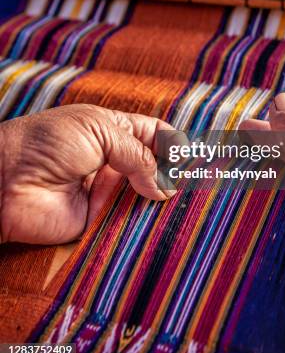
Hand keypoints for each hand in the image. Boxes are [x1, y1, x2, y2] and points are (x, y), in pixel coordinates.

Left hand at [0, 104, 177, 244]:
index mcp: (112, 130)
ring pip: (144, 195)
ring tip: (187, 201)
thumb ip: (138, 155)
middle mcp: (112, 160)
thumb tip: (165, 187)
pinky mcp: (97, 219)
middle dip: (174, 172)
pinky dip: (144, 222)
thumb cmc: (48, 143)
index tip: (194, 156)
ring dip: (162, 198)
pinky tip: (163, 220)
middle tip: (198, 181)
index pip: (154, 135)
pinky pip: (127, 221)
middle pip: (153, 166)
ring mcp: (105, 190)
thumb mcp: (99, 131)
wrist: (5, 180)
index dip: (174, 144)